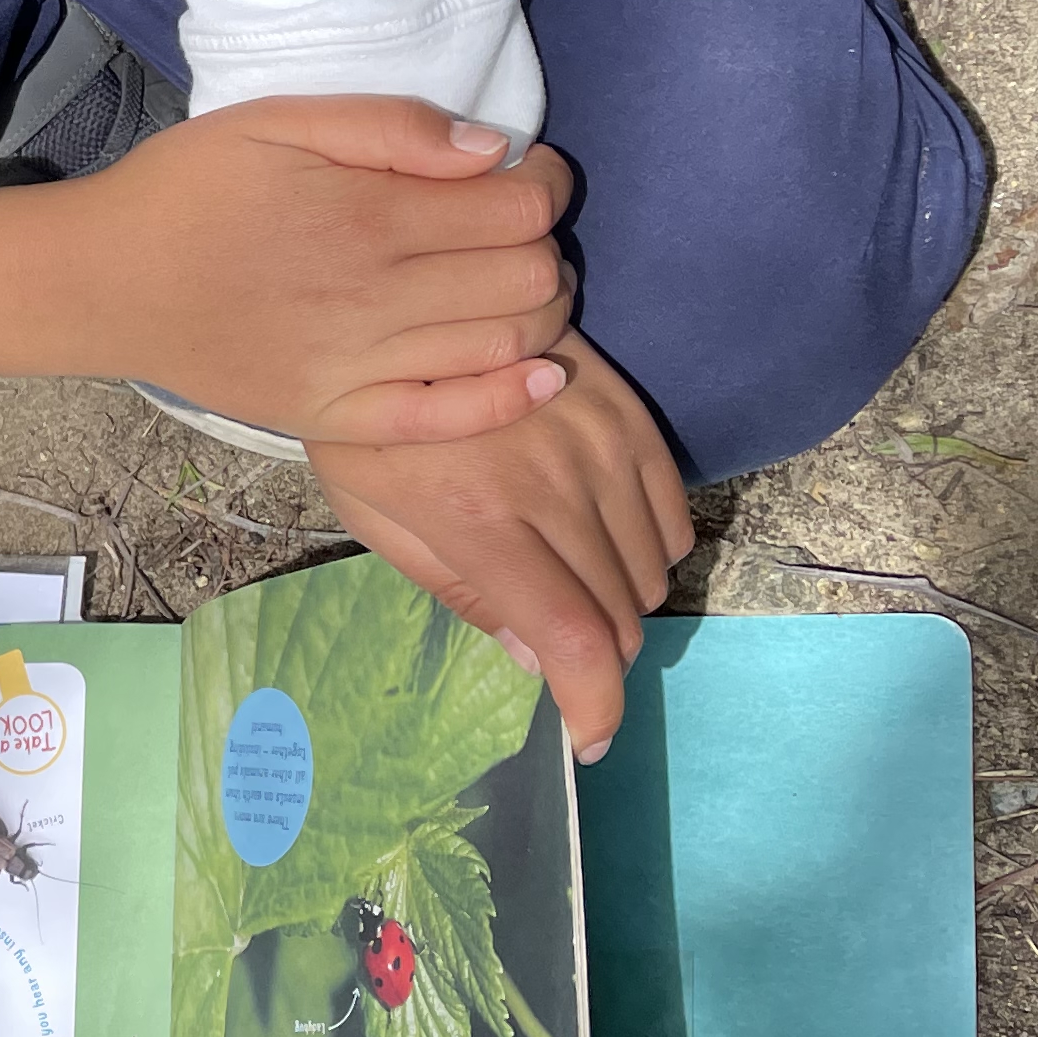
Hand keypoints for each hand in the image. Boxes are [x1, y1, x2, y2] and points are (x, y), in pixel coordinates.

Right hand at [0, 95, 577, 445]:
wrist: (101, 281)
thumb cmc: (186, 189)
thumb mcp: (275, 120)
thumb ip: (386, 126)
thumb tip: (488, 151)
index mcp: (367, 214)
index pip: (520, 207)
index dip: (545, 183)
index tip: (523, 171)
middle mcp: (376, 297)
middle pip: (530, 278)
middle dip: (545, 244)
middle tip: (511, 229)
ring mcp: (358, 366)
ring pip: (509, 346)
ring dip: (540, 312)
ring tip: (509, 285)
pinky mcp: (336, 416)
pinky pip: (447, 418)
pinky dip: (510, 397)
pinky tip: (538, 373)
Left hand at [308, 340, 694, 758]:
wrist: (403, 301)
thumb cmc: (364, 417)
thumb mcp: (372, 511)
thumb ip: (454, 588)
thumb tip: (535, 661)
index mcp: (478, 520)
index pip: (575, 637)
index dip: (596, 703)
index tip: (591, 735)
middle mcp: (553, 486)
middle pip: (621, 614)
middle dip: (595, 657)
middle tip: (557, 653)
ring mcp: (600, 445)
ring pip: (652, 570)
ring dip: (620, 602)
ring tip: (568, 586)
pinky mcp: (629, 414)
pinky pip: (672, 514)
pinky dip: (648, 548)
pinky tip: (598, 540)